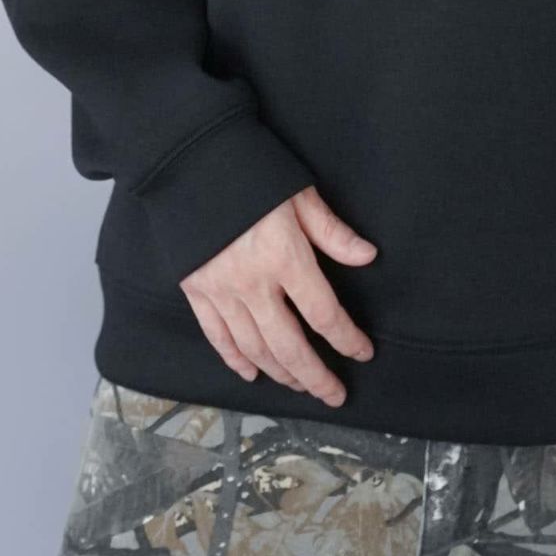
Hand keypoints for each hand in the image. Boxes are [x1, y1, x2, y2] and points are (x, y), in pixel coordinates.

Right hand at [179, 186, 377, 408]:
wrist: (188, 161)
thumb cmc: (250, 172)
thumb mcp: (299, 194)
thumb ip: (332, 231)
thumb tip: (367, 256)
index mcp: (285, 257)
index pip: (323, 313)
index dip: (346, 338)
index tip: (363, 351)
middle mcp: (253, 283)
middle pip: (290, 345)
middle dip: (316, 376)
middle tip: (335, 395)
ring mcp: (220, 291)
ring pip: (255, 348)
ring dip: (281, 373)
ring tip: (301, 386)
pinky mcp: (195, 290)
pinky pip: (218, 336)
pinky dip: (235, 359)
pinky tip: (251, 372)